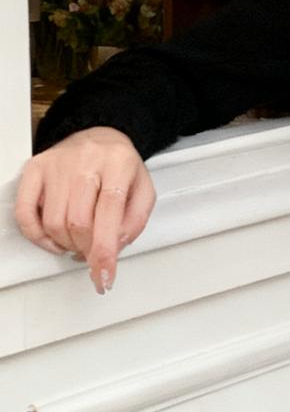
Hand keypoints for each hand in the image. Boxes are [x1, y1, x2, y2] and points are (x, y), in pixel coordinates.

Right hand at [13, 126, 155, 294]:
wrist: (98, 136)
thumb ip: (135, 221)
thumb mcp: (142, 189)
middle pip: (79, 222)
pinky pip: (25, 212)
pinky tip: (52, 239)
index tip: (104, 275)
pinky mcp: (35, 169)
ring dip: (66, 244)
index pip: (110, 211)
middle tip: (93, 252)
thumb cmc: (119, 166)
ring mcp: (57, 164)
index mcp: (118, 163)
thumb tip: (115, 247)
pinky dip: (37, 235)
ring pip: (53, 222)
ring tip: (77, 241)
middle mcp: (86, 161)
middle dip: (87, 249)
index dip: (105, 250)